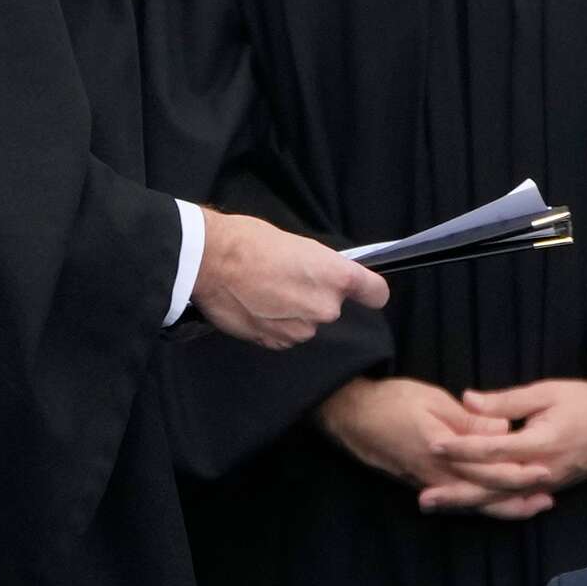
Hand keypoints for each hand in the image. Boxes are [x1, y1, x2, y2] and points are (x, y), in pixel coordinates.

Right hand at [191, 209, 388, 349]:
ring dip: (293, 313)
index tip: (366, 293)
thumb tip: (326, 277)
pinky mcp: (276, 342)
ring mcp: (301, 329)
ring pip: (307, 323)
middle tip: (287, 280)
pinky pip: (285, 335)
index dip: (370, 293)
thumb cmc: (251, 243)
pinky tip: (256, 306)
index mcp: (337, 277)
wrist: (210, 262)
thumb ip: (321, 268)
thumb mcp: (300, 246)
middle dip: (315, 297)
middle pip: (332, 308)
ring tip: (266, 292)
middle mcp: (325, 307)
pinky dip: (274, 325)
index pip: (376, 293)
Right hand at [315, 376, 550, 516]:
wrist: (352, 415)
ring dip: (502, 506)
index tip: (545, 472)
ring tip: (531, 507)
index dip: (518, 473)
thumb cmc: (393, 401)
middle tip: (548, 500)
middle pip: (483, 495)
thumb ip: (469, 420)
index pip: (487, 469)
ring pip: (471, 503)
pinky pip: (457, 500)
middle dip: (517, 500)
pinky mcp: (422, 484)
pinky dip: (480, 504)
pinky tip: (494, 504)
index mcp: (443, 454)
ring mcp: (428, 484)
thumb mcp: (434, 402)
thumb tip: (503, 429)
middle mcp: (436, 477)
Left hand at [420, 378, 586, 514]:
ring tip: (436, 504)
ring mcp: (546, 484)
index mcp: (540, 443)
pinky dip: (490, 503)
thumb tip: (468, 400)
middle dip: (456, 492)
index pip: (492, 449)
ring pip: (500, 499)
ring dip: (467, 502)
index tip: (433, 444)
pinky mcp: (550, 489)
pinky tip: (469, 505)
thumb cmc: (586, 402)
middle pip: (491, 486)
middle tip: (423, 497)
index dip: (461, 447)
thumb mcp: (547, 392)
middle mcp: (541, 471)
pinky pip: (514, 500)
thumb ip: (506, 402)